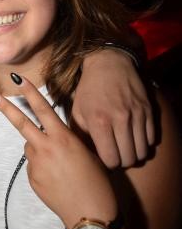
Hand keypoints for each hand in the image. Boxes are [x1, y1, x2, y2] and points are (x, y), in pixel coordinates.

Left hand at [0, 76, 117, 228]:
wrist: (90, 215)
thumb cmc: (96, 183)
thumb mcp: (87, 153)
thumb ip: (65, 141)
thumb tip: (51, 138)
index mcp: (63, 138)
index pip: (43, 109)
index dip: (30, 92)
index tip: (18, 79)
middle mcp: (46, 148)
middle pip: (21, 123)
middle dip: (5, 108)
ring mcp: (36, 164)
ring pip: (30, 147)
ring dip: (39, 148)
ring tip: (61, 166)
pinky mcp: (31, 179)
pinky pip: (33, 166)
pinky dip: (41, 167)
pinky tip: (57, 179)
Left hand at [72, 49, 153, 167]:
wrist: (108, 64)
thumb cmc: (89, 90)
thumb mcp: (77, 112)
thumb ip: (80, 136)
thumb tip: (86, 156)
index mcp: (99, 122)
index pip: (111, 160)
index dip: (108, 164)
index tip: (105, 158)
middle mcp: (120, 120)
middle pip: (129, 159)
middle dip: (122, 162)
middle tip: (116, 156)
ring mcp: (137, 115)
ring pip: (142, 152)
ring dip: (134, 155)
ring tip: (126, 149)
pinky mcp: (148, 110)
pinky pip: (152, 139)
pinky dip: (144, 144)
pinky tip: (135, 138)